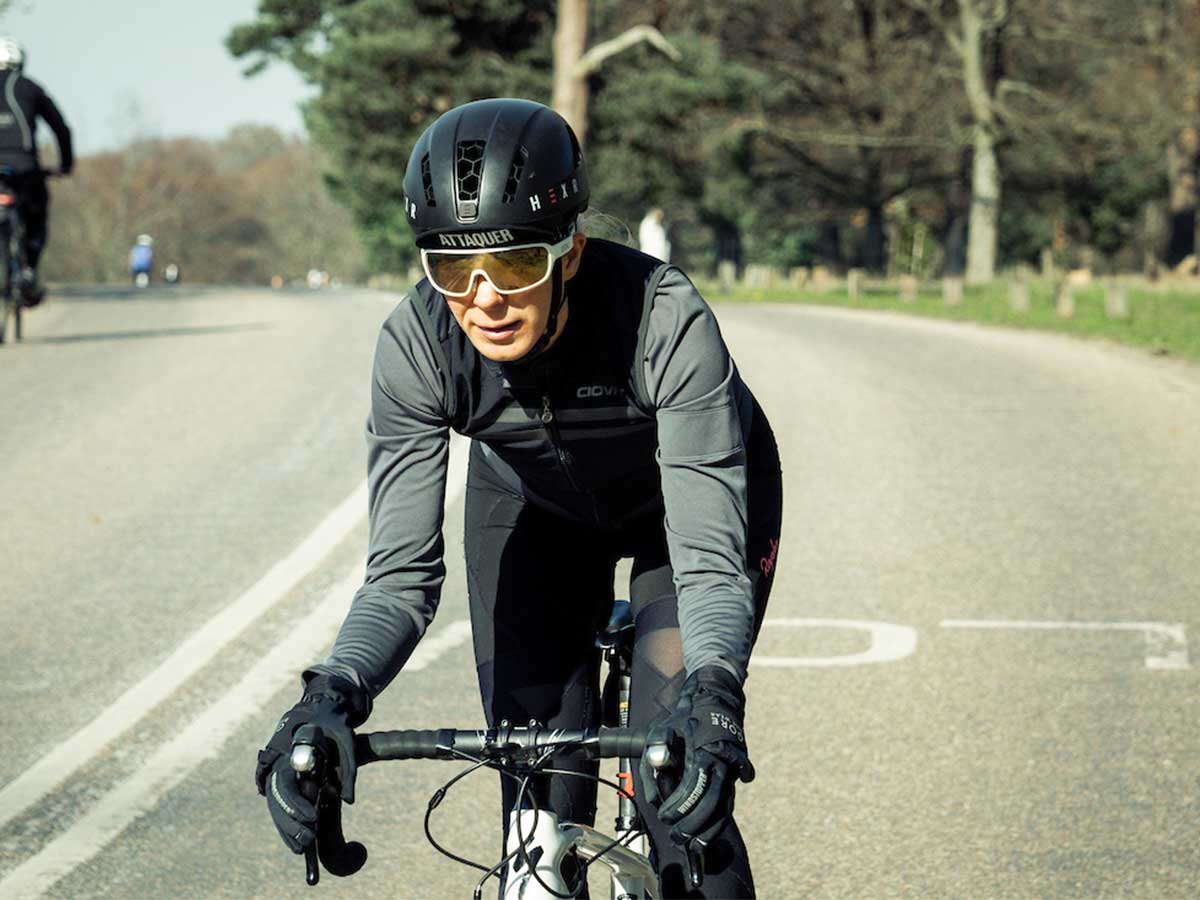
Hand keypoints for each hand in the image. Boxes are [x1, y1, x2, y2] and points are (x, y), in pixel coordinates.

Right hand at [254, 673, 370, 853]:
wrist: (319, 705)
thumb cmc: (332, 721)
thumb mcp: (345, 738)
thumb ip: (348, 768)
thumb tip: (348, 800)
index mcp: (289, 750)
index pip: (284, 784)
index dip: (295, 805)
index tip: (310, 819)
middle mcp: (277, 761)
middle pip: (276, 799)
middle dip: (290, 823)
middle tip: (307, 842)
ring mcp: (276, 768)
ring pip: (275, 803)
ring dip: (286, 826)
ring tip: (301, 848)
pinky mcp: (281, 775)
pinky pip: (279, 800)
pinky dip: (286, 819)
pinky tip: (296, 838)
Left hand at [639, 666, 753, 847]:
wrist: (716, 701)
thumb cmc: (685, 717)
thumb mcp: (664, 726)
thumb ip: (656, 746)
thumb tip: (656, 762)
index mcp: (704, 750)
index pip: (694, 784)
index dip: (680, 804)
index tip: (665, 816)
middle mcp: (723, 763)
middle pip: (712, 802)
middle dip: (694, 823)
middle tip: (677, 836)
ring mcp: (731, 771)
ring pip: (724, 806)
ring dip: (709, 828)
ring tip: (694, 845)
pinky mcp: (734, 776)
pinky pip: (728, 803)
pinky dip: (718, 821)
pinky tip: (707, 836)